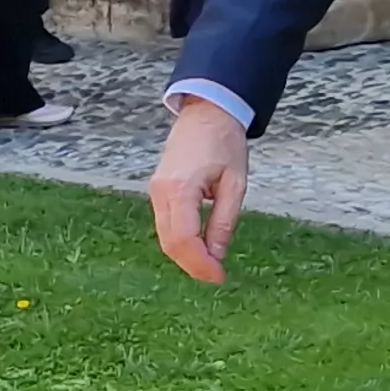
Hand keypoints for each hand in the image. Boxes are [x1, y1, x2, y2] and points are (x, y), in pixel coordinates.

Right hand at [149, 98, 252, 284]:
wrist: (206, 113)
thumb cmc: (224, 143)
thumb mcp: (234, 184)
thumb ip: (224, 221)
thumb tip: (217, 255)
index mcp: (180, 189)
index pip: (185, 239)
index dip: (201, 264)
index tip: (220, 277)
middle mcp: (161, 193)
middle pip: (170, 243)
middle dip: (192, 265)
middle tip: (216, 277)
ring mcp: (155, 192)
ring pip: (165, 237)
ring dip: (185, 255)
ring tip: (210, 265)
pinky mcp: (158, 191)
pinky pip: (165, 225)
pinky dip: (180, 241)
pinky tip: (199, 246)